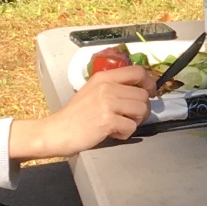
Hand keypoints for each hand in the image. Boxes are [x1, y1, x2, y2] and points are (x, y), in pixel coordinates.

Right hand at [9, 64, 151, 159]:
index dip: (150, 82)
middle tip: (130, 117)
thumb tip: (141, 90)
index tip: (150, 92)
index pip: (138, 71)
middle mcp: (106, 87)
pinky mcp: (107, 120)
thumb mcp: (93, 91)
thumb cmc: (75, 115)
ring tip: (119, 125)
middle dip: (142, 109)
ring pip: (141, 110)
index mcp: (104, 77)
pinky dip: (124, 134)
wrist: (56, 131)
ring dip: (134, 121)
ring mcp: (107, 103)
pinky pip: (131, 127)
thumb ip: (114, 87)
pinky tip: (112, 133)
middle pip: (143, 95)